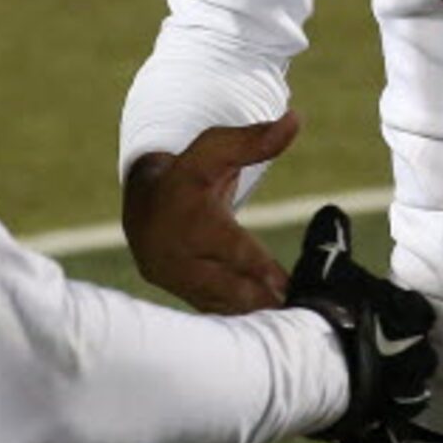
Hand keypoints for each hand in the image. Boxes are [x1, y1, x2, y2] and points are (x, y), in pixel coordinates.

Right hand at [121, 115, 298, 313]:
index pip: (229, 248)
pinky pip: (220, 313)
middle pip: (227, 287)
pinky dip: (246, 318)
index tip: (286, 284)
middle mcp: (180, 259)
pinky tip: (274, 323)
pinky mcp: (188, 299)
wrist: (145, 209)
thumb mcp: (214, 150)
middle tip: (296, 308)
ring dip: (257, 314)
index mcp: (188, 222)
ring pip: (224, 306)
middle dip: (262, 299)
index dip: (259, 268)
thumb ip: (254, 140)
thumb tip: (296, 120)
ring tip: (292, 321)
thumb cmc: (186, 174)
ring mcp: (181, 284)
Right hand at [285, 205, 437, 442]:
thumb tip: (332, 211)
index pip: (421, 314)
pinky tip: (372, 428)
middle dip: (407, 355)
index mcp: (409, 318)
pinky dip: (385, 431)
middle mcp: (414, 358)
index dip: (406, 315)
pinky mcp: (384, 426)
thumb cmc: (320, 312)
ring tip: (378, 390)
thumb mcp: (324, 265)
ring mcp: (401, 397)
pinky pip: (392, 433)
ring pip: (413, 396)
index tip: (391, 316)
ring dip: (400, 392)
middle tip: (382, 354)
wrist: (305, 369)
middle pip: (422, 356)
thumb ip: (331, 238)